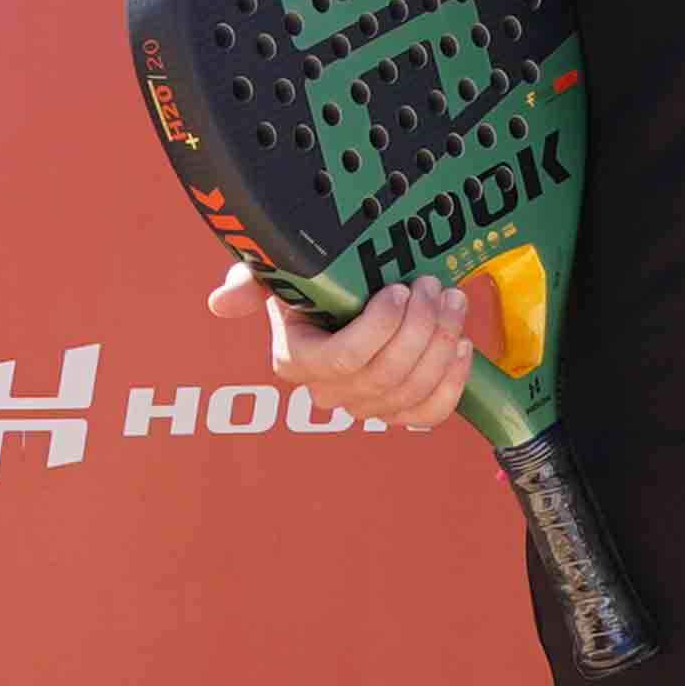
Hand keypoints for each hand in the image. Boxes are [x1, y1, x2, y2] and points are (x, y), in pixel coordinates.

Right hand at [209, 261, 495, 431]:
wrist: (350, 300)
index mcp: (298, 360)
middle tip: (434, 288)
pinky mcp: (402, 413)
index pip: (344, 359)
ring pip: (412, 390)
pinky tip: (461, 345)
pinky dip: (453, 381)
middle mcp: (329, 392)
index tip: (400, 290)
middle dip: (422, 327)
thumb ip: (251, 281)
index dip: (380, 327)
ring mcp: (367, 407)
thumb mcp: (279, 273)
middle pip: (386, 374)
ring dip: (443, 343)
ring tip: (452, 302)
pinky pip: (432, 412)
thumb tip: (223, 301)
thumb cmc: (316, 285)